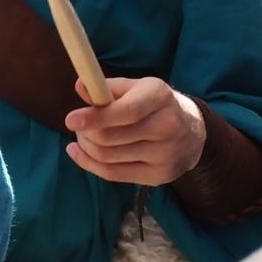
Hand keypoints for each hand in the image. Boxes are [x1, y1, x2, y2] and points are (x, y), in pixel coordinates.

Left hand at [64, 75, 206, 185]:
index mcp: (160, 97)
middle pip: (110, 138)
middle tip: (78, 125)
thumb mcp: (135, 87)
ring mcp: (166, 155)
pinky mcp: (159, 176)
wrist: (192, 131)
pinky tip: (79, 153)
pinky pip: (113, 175)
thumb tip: (81, 86)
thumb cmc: (153, 104)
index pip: (126, 111)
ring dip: (86, 146)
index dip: (95, 117)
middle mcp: (168, 127)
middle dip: (85, 132)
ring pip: (107, 157)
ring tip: (85, 136)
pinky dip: (89, 164)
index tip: (70, 120)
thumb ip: (106, 87)